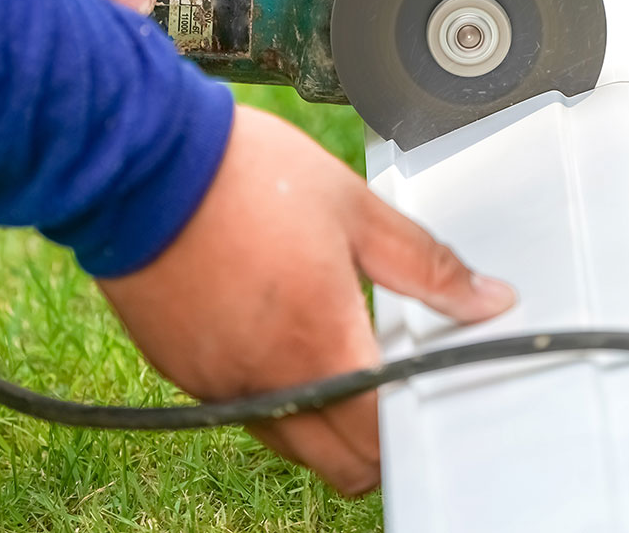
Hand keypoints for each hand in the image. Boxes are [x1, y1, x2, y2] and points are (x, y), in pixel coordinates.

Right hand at [97, 107, 516, 494]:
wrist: (141, 163)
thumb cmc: (243, 178)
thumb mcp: (355, 209)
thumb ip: (427, 265)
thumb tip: (488, 299)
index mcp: (321, 348)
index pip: (384, 440)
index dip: (419, 424)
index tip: (432, 389)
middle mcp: (268, 385)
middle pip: (341, 466)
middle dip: (378, 442)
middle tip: (394, 385)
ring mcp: (219, 386)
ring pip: (292, 444)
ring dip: (325, 422)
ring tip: (335, 351)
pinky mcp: (183, 373)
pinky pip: (244, 411)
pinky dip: (273, 395)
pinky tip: (278, 335)